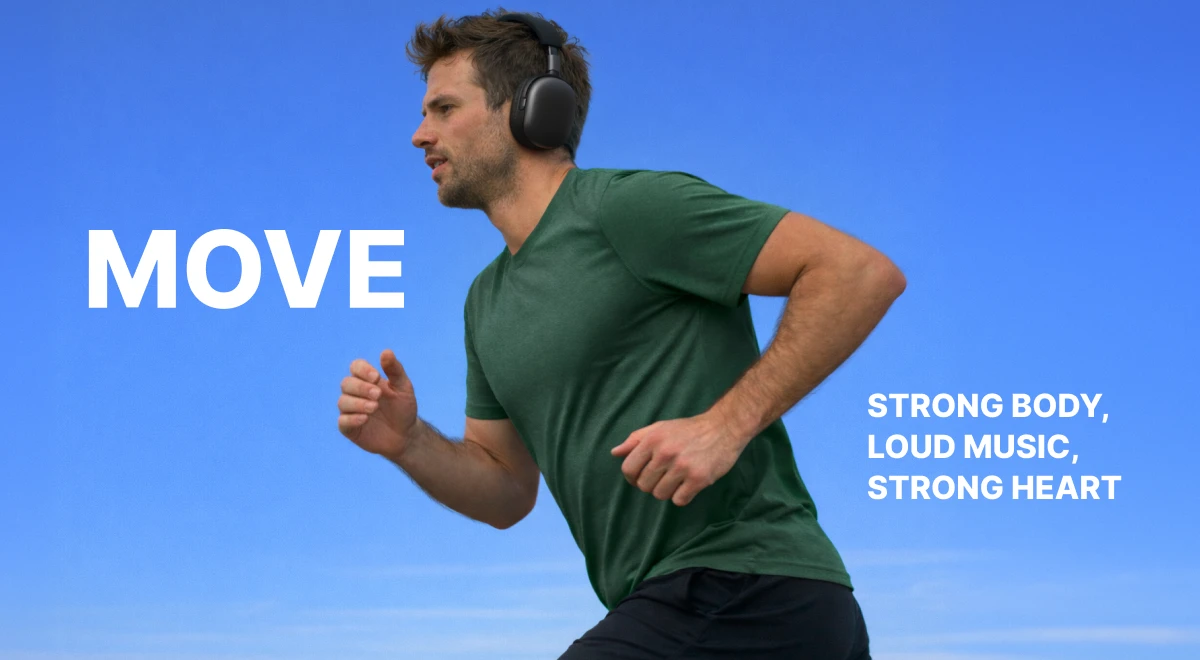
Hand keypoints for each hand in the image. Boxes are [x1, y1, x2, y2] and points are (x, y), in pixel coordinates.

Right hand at [337, 349, 419, 458]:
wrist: (406, 435)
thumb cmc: (404, 408)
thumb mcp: (404, 388)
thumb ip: (395, 370)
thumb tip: (386, 352)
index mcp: (367, 380)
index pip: (356, 367)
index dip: (363, 370)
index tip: (377, 377)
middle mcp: (355, 393)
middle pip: (347, 383)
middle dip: (361, 388)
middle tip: (378, 395)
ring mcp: (351, 411)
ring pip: (343, 402)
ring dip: (358, 403)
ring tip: (374, 407)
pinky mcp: (349, 428)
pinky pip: (343, 421)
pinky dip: (352, 419)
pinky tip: (365, 418)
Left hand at [610, 413, 745, 506]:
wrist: (724, 428)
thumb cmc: (689, 429)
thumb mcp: (660, 428)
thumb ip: (636, 439)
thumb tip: (615, 453)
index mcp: (652, 440)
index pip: (628, 469)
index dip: (632, 477)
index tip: (640, 477)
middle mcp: (665, 453)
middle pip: (644, 485)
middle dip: (651, 484)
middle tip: (663, 476)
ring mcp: (682, 467)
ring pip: (660, 495)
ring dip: (667, 491)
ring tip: (676, 480)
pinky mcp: (698, 479)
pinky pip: (679, 500)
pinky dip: (682, 496)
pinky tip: (688, 485)